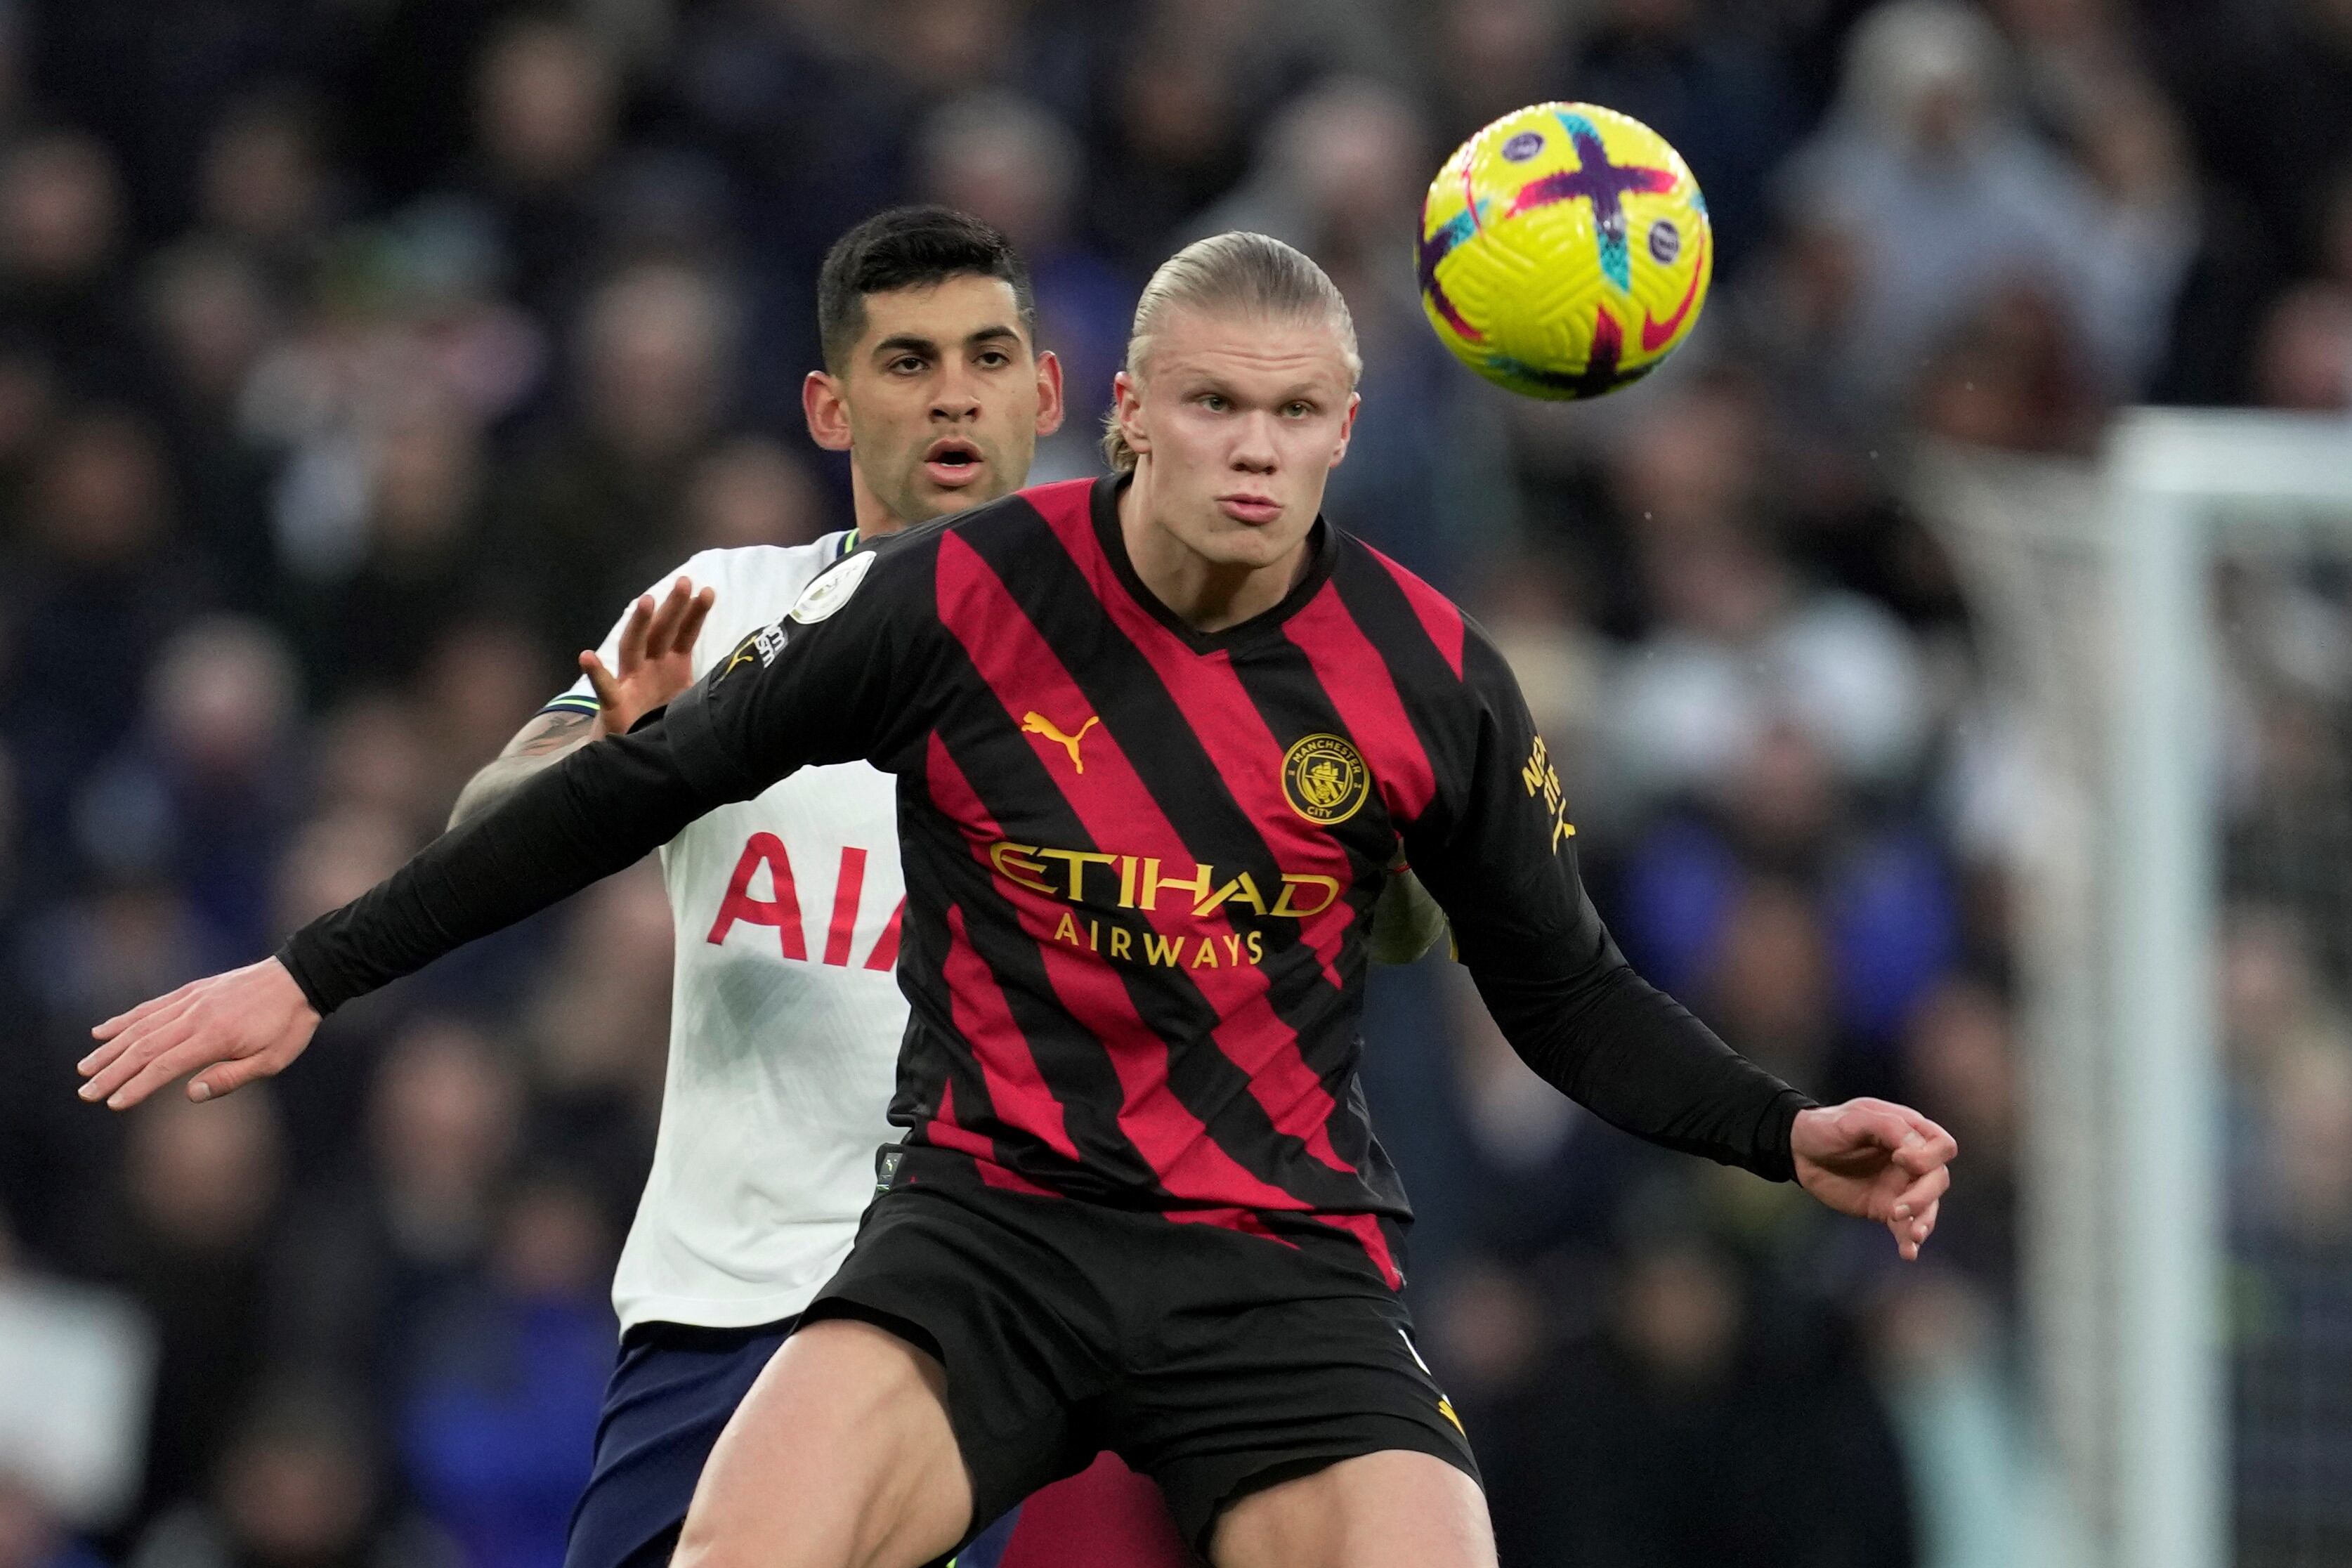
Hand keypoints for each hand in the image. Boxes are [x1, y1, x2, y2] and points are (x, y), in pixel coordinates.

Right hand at [78, 957, 320, 1109]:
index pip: (163, 1066)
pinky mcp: (191, 990)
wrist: (300, 978)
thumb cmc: (288, 1025)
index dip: (135, 1086)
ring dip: (109, 1048)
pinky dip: (124, 1019)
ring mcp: (190, 1000)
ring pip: (140, 1026)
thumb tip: (190, 1094)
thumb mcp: (272, 1061)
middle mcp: (195, 1016)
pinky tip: (101, 1031)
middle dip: (111, 1072)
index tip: (112, 1103)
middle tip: (84, 1093)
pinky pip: (151, 1006)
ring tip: (84, 1069)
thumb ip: (231, 1078)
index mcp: (214, 1037)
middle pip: (143, 1047)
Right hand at [583, 576, 716, 737]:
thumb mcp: (692, 701)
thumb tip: (742, 676)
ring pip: (633, 647)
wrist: (633, 753)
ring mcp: (631, 682)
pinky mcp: (614, 704)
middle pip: (661, 632)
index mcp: (671, 665)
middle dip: (673, 607)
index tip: (708, 592)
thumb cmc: (663, 722)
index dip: (696, 614)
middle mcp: (650, 667)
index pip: (685, 634)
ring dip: (639, 624)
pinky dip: (596, 673)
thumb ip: (711, 687)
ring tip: (645, 601)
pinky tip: (587, 657)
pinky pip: (605, 687)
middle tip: (685, 582)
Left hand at [1790, 1098, 1957, 1260]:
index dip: (1928, 1156)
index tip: (1899, 1158)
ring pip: (1928, 1206)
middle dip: (1924, 1196)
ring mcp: (1901, 1186)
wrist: (1800, 1152)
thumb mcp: (1853, 1119)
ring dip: (1923, 1221)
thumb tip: (1914, 1147)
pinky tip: (1908, 1253)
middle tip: (1896, 1208)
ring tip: (1912, 1235)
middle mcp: (1912, 1161)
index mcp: (1910, 1132)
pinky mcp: (1886, 1208)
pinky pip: (1906, 1227)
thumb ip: (1886, 1126)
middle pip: (1938, 1180)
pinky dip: (1909, 1241)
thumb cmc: (1827, 1128)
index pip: (1942, 1146)